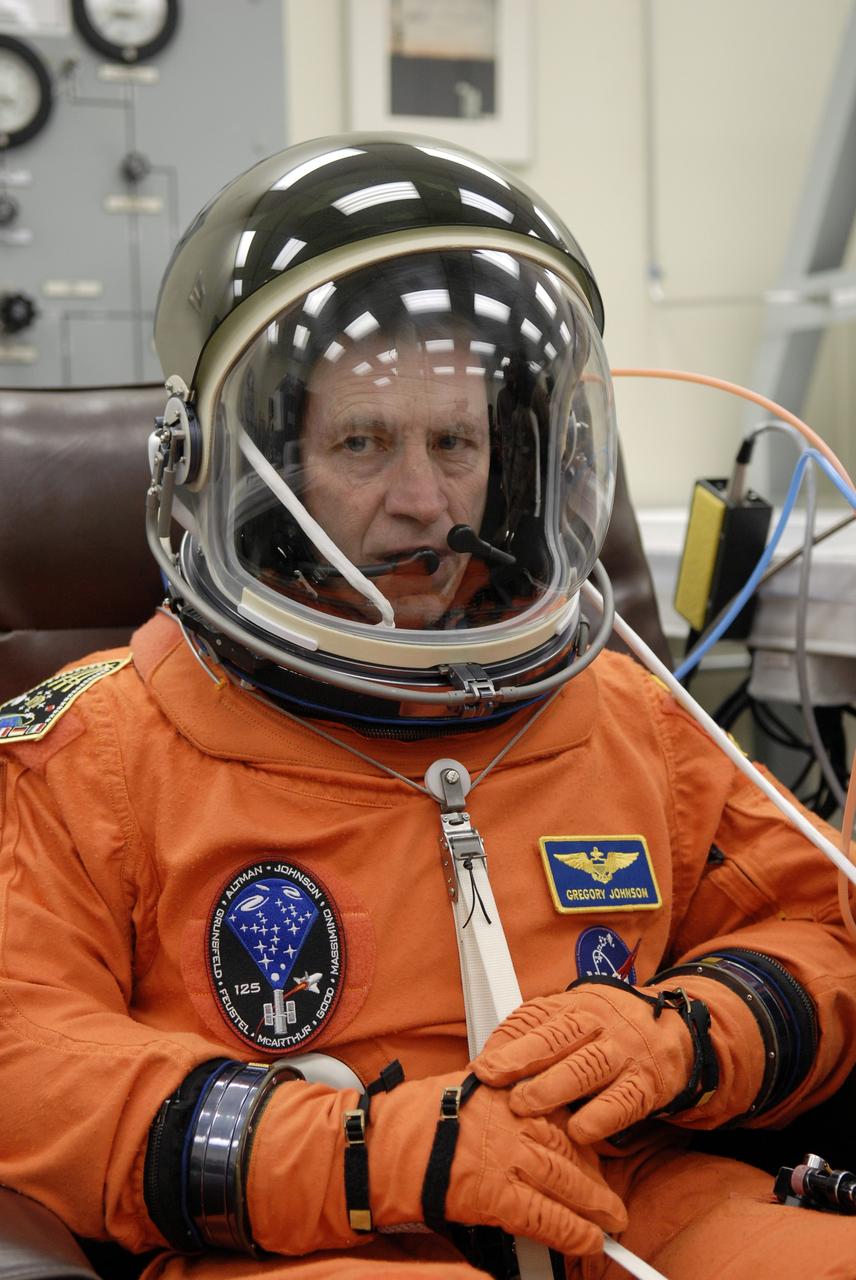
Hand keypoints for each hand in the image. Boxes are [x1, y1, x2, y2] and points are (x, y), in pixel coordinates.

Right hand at [246, 1072, 626, 1256]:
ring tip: (610, 1223)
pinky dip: (570, 1232)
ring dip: (594, 1207)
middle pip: (569, 1149)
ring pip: (566, 1181)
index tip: (594, 1155)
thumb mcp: (463, 1093)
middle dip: (595, 1179)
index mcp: (506, 1093)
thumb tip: (524, 1121)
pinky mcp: (496, 1193)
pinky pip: (545, 1216)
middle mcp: (513, 1119)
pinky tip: (587, 1242)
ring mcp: (507, 1155)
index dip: (582, 1141)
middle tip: (612, 1200)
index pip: (559, 1115)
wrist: (381, 1147)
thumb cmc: (411, 1121)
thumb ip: (498, 1105)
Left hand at [474, 981, 705, 1144]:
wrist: (676, 1030)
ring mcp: (625, 1052)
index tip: (480, 1067)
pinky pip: (625, 1100)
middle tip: (493, 1081)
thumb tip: (486, 1063)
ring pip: (588, 1066)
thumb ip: (535, 1034)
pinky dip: (601, 1116)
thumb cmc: (609, 1029)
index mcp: (576, 1005)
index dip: (506, 1043)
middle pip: (558, 1037)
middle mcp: (600, 1024)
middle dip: (522, 1058)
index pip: (537, 1018)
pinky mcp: (648, 1083)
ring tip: (523, 1105)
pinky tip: (579, 1131)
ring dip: (553, 1087)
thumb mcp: (575, 1017)